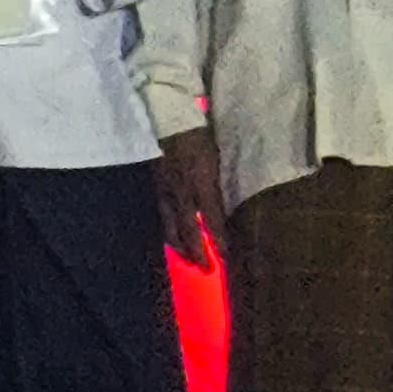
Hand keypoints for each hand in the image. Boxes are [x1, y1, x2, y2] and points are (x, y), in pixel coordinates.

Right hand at [154, 127, 225, 265]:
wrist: (170, 121)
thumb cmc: (201, 136)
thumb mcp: (219, 159)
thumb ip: (223, 184)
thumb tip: (233, 205)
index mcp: (202, 185)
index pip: (212, 221)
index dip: (219, 242)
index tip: (226, 259)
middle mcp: (183, 194)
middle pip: (188, 232)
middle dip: (197, 253)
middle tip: (206, 270)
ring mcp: (167, 193)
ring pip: (171, 228)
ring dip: (181, 247)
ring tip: (189, 260)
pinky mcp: (158, 188)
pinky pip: (162, 217)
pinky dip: (168, 232)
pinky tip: (172, 238)